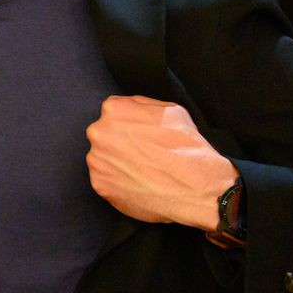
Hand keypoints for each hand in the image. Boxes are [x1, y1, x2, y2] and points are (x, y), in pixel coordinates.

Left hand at [85, 95, 237, 229]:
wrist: (196, 188)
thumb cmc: (187, 148)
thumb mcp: (171, 110)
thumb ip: (142, 105)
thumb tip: (130, 107)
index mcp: (113, 109)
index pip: (113, 113)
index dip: (128, 125)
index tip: (140, 137)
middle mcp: (98, 132)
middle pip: (104, 136)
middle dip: (119, 144)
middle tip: (142, 156)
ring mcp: (96, 160)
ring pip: (102, 159)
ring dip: (117, 164)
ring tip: (142, 172)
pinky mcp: (99, 184)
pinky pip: (104, 181)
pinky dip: (117, 183)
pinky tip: (137, 185)